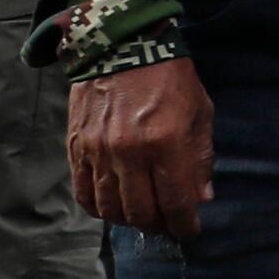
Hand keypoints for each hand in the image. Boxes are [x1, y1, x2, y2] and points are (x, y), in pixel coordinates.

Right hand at [65, 57, 217, 239]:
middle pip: (140, 211)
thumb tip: (201, 198)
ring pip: (110, 207)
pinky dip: (98, 208)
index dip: (183, 224)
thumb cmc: (170, 79)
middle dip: (157, 226)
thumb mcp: (200, 112)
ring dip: (128, 220)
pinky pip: (83, 192)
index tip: (190, 231)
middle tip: (167, 225)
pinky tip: (113, 207)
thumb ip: (201, 158)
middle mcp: (129, 151)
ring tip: (143, 216)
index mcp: (165, 141)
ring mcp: (98, 150)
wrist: (122, 46)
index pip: (174, 201)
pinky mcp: (77, 147)